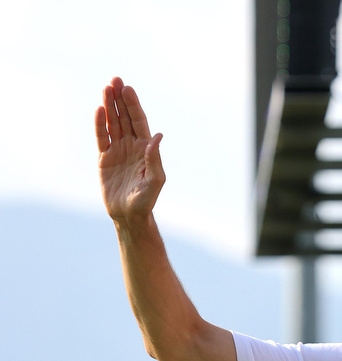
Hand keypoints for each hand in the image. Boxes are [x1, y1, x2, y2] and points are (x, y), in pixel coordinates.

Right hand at [95, 77, 164, 223]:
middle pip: (125, 117)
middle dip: (120, 99)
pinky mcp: (105, 158)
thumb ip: (154, 158)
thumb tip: (157, 135)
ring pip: (113, 123)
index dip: (133, 105)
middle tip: (115, 80)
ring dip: (109, 106)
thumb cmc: (146, 200)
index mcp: (146, 149)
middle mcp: (132, 146)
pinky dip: (99, 124)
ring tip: (106, 88)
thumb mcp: (155, 180)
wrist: (129, 215)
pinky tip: (98, 110)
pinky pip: (101, 137)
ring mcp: (118, 151)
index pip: (139, 122)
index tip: (127, 89)